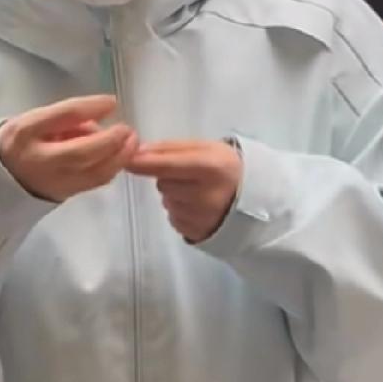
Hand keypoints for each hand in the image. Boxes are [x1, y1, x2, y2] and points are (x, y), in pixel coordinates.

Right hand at [0, 95, 138, 202]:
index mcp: (25, 131)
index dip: (90, 107)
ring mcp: (52, 180)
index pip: (62, 116)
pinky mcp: (64, 194)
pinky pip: (94, 182)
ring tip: (132, 143)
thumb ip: (65, 117)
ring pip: (92, 172)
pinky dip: (112, 169)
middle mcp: (38, 158)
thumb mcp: (35, 120)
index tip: (112, 101)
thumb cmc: (21, 141)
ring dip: (118, 157)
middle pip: (81, 151)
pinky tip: (121, 158)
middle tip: (128, 129)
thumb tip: (99, 117)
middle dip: (110, 140)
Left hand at [128, 140, 242, 243]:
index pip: (168, 166)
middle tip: (191, 176)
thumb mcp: (206, 148)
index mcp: (211, 168)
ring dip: (175, 195)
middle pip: (163, 184)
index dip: (145, 163)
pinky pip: (174, 217)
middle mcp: (206, 196)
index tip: (128, 160)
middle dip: (170, 178)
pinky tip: (199, 206)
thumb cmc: (226, 167)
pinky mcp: (196, 233)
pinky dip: (180, 210)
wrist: (254, 199)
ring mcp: (201, 218)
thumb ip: (171, 148)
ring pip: (167, 201)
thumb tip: (138, 152)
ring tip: (198, 191)